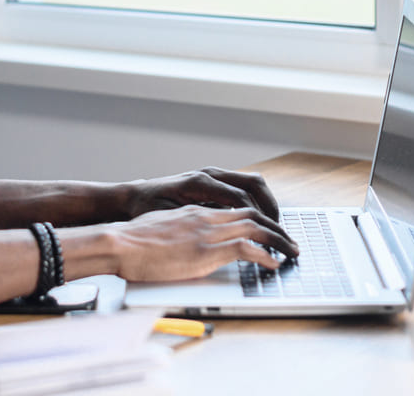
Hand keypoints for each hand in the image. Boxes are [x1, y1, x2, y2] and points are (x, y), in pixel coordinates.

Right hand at [108, 204, 297, 281]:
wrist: (118, 242)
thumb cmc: (132, 240)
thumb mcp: (161, 228)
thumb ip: (179, 231)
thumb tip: (185, 244)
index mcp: (195, 211)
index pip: (236, 206)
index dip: (258, 216)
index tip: (271, 227)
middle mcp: (205, 216)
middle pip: (252, 213)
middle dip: (276, 225)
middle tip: (290, 238)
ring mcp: (207, 232)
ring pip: (255, 226)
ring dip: (278, 238)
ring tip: (292, 251)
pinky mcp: (206, 250)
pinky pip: (246, 248)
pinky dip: (265, 255)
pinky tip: (274, 263)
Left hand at [123, 167, 280, 221]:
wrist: (132, 198)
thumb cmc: (146, 210)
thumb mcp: (168, 220)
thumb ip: (194, 225)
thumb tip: (219, 236)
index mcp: (200, 183)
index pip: (241, 199)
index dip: (259, 220)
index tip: (270, 239)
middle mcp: (209, 174)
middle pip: (254, 184)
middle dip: (271, 208)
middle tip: (281, 232)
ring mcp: (212, 175)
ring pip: (251, 182)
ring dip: (266, 203)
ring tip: (274, 227)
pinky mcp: (213, 181)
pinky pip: (242, 187)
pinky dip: (256, 202)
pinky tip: (257, 221)